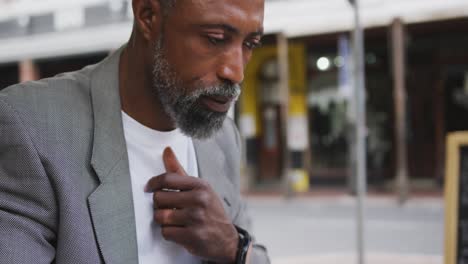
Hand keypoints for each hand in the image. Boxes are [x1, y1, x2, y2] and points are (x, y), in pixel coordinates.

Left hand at [145, 147, 237, 262]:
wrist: (226, 239)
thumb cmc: (209, 210)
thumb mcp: (199, 188)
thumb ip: (179, 171)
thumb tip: (166, 150)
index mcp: (200, 185)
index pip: (167, 179)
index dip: (153, 183)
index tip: (148, 188)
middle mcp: (199, 200)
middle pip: (159, 198)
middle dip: (159, 205)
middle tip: (168, 208)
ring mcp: (196, 219)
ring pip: (160, 216)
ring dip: (163, 220)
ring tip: (174, 220)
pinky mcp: (193, 236)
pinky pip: (166, 232)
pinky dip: (169, 233)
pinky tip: (180, 231)